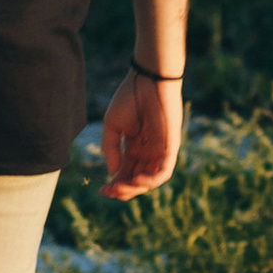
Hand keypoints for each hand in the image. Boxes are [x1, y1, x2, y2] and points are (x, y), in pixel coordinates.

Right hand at [100, 66, 182, 200]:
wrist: (147, 79)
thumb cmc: (129, 98)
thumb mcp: (112, 125)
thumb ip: (110, 148)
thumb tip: (112, 172)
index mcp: (134, 147)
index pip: (126, 172)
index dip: (115, 184)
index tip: (101, 191)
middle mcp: (148, 152)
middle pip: (137, 180)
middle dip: (123, 190)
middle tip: (109, 192)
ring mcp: (160, 151)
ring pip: (151, 180)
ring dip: (136, 188)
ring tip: (120, 188)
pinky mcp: (171, 147)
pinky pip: (164, 171)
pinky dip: (151, 179)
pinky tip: (137, 179)